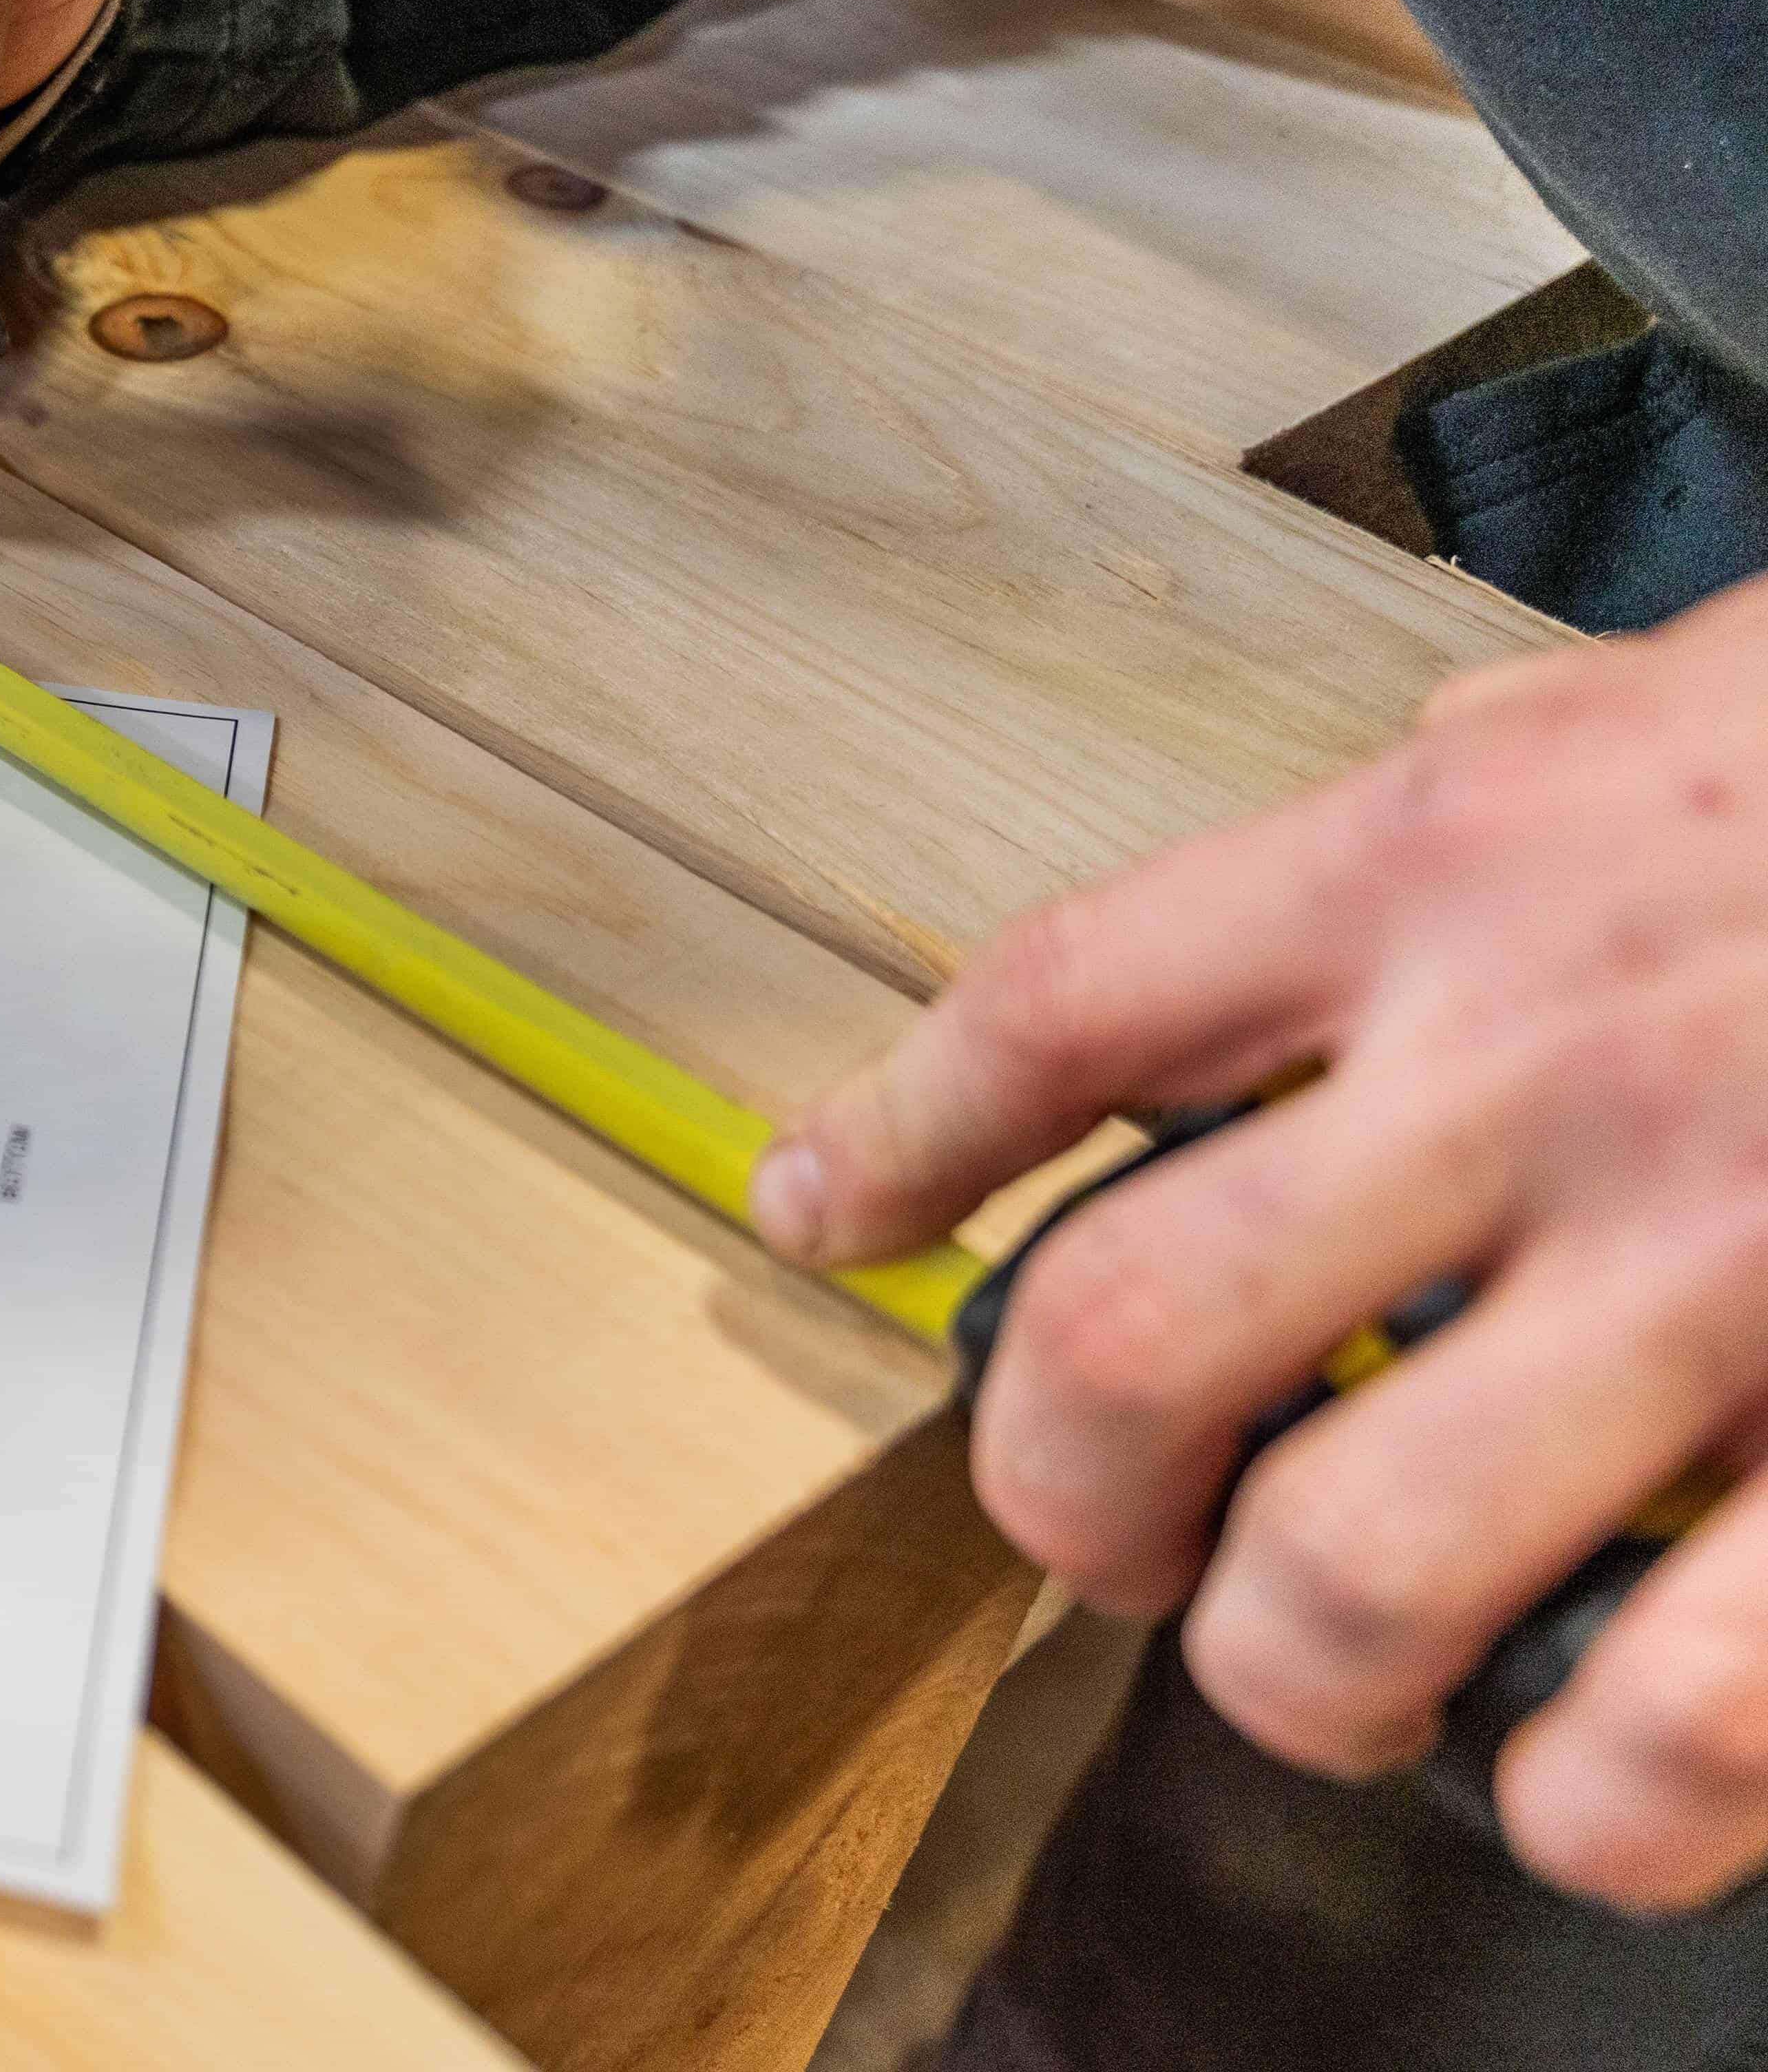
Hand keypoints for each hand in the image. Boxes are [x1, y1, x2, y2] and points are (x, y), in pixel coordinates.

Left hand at [754, 570, 1767, 1911]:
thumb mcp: (1652, 704)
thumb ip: (1460, 809)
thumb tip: (1284, 940)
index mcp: (1454, 857)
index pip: (1059, 1005)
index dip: (901, 1136)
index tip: (826, 1213)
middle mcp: (1547, 1057)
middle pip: (1136, 1333)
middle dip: (1068, 1489)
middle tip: (1108, 1533)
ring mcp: (1730, 1255)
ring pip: (1355, 1560)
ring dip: (1292, 1668)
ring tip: (1320, 1672)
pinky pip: (1684, 1707)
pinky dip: (1598, 1800)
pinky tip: (1586, 1785)